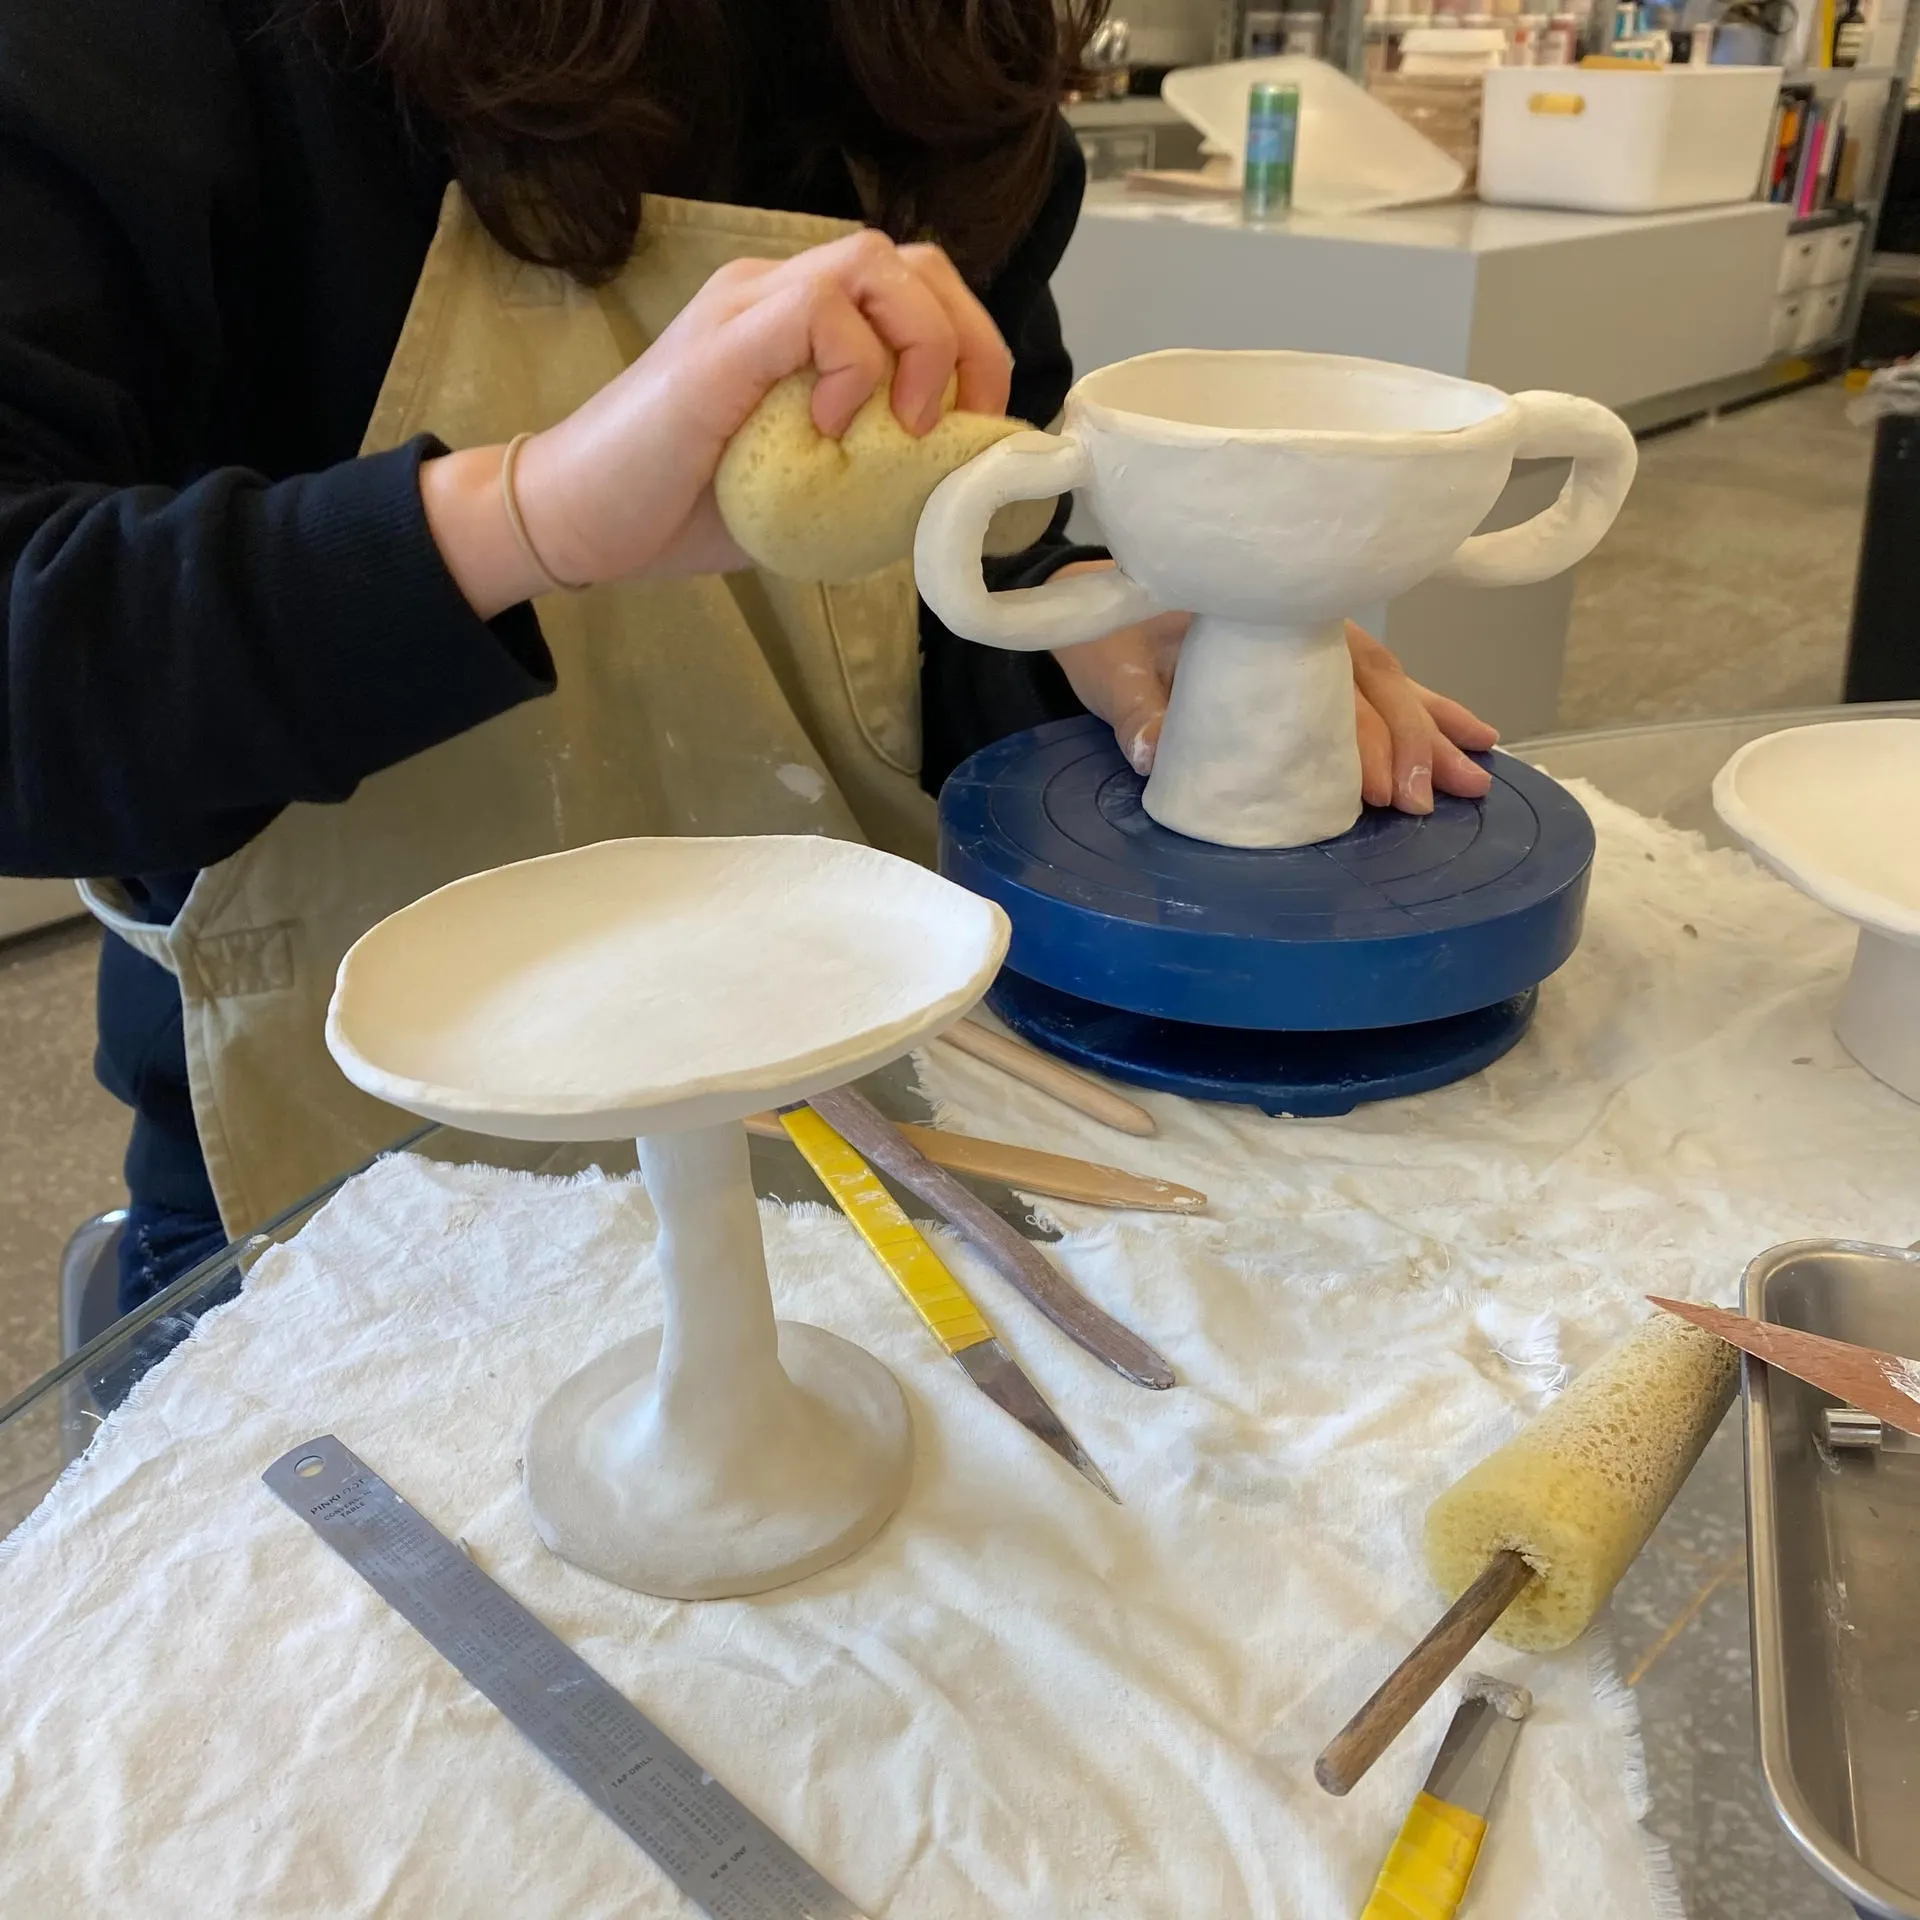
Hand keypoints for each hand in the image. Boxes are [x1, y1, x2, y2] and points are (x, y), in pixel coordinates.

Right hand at [422, 230, 1011, 614]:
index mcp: (800, 323)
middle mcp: (776, 293)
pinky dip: (852, 366)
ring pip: (875, 263)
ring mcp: (747, 307)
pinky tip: (831, 428)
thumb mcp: (804, 489)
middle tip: (963, 426)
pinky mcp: (722, 339)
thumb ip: (868, 468)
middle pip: (914, 262)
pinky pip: (818, 306)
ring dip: (920, 345)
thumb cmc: (679, 508)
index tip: (978, 432)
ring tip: (907, 425)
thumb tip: (946, 491)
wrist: (575, 520)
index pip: (917, 289)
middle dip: (967, 341)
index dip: (971, 350)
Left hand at [1049, 565, 1497, 815]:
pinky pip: (1386, 690)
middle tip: (1426, 800)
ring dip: (1435, 735)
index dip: (1354, 736)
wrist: (1103, 616)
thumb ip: (1136, 710)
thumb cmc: (1114, 642)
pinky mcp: (1320, 670)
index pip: (1323, 685)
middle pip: (1373, 686)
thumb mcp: (1113, 670)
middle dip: (1409, 744)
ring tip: (1477, 777)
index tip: (1374, 787)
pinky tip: (1471, 741)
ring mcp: (1316, 651)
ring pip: (1392, 688)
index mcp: (1258, 624)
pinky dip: (1430, 714)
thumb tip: (1153, 752)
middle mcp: (1299, 633)